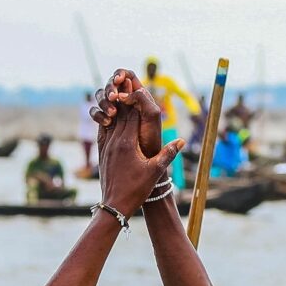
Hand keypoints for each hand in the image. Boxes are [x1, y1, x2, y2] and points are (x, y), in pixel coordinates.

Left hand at [96, 71, 173, 214]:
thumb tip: (183, 141)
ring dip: (115, 105)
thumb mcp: (154, 172)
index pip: (133, 114)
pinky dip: (108, 119)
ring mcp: (106, 146)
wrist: (113, 205)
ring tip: (119, 91)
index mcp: (128, 143)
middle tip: (128, 80)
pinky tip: (110, 114)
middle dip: (126, 97)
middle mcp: (115, 141)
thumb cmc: (136, 190)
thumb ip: (167, 155)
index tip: (140, 85)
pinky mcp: (102, 152)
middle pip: (120, 113)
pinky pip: (104, 130)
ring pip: (110, 119)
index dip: (136, 99)